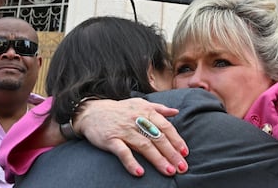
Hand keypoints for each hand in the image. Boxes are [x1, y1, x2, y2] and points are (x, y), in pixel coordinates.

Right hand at [73, 98, 187, 177]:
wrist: (92, 112)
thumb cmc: (120, 110)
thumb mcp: (139, 104)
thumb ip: (158, 109)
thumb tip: (175, 111)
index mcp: (146, 111)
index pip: (165, 127)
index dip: (176, 140)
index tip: (185, 153)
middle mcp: (137, 120)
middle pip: (158, 138)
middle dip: (171, 153)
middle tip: (182, 167)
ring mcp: (124, 130)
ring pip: (144, 146)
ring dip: (157, 159)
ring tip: (168, 171)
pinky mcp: (111, 140)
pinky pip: (123, 152)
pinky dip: (131, 162)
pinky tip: (140, 173)